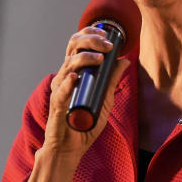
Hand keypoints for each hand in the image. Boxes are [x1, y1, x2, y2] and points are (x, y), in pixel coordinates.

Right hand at [43, 26, 129, 159]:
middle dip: (90, 41)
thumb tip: (124, 60)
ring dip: (84, 58)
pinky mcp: (56, 105)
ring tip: (100, 58)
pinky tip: (74, 76)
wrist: (72, 147)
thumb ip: (112, 79)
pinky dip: (68, 83)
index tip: (106, 33)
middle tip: (107, 44)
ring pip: (68, 65)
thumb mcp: (105, 98)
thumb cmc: (85, 123)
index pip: (78, 45)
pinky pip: (61, 91)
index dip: (90, 35)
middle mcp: (65, 76)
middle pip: (72, 48)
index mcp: (75, 72)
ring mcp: (60, 89)